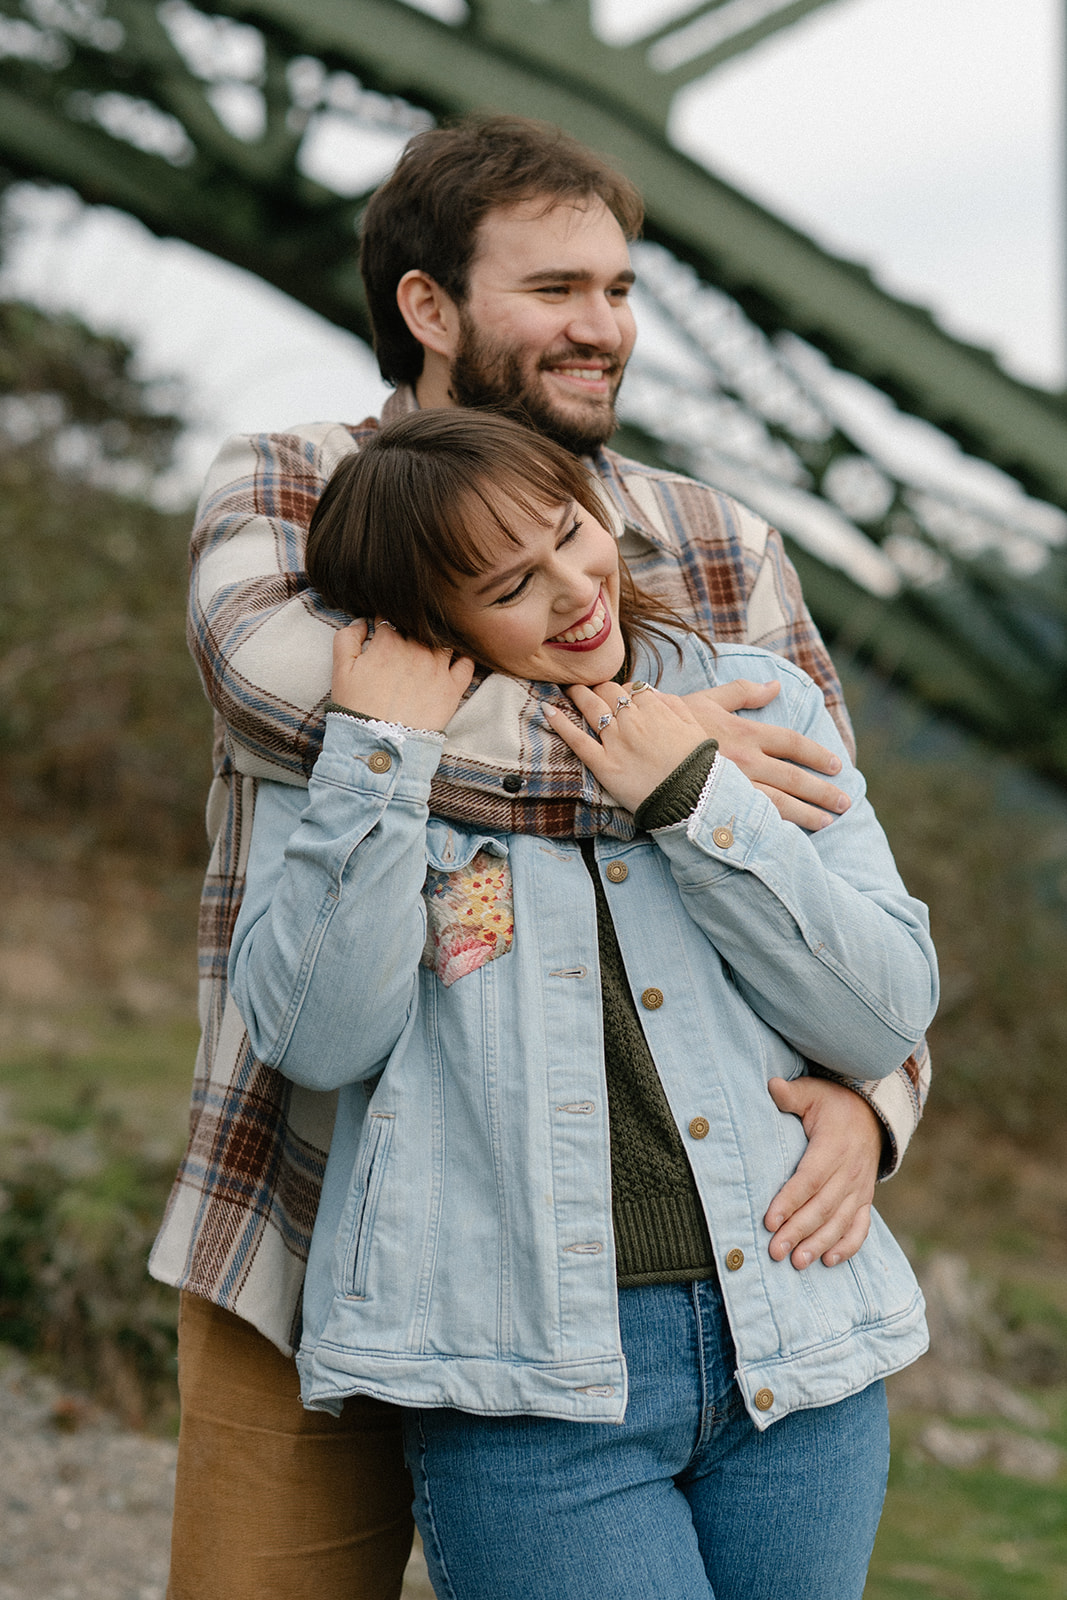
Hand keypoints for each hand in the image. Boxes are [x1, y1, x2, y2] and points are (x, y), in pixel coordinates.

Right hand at [330, 620, 474, 732]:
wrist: (379, 745)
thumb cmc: (356, 709)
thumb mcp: (340, 671)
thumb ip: (346, 638)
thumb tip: (362, 622)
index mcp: (388, 643)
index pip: (390, 617)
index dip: (386, 620)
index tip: (385, 628)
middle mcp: (416, 650)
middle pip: (420, 625)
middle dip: (413, 626)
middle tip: (408, 638)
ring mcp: (437, 667)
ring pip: (445, 639)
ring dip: (438, 639)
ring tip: (432, 647)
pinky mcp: (453, 688)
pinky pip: (467, 663)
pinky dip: (462, 658)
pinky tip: (454, 662)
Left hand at [544, 680, 706, 812]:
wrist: (693, 799)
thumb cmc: (698, 766)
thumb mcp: (694, 727)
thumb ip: (674, 705)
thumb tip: (653, 693)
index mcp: (655, 709)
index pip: (631, 688)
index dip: (623, 690)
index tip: (619, 696)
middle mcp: (632, 721)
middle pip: (608, 691)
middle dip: (599, 688)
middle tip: (591, 689)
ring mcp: (616, 742)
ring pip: (590, 707)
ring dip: (577, 693)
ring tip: (569, 689)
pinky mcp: (603, 764)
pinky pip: (576, 740)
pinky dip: (560, 722)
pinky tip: (546, 709)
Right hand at [682, 681, 848, 830]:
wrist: (633, 747)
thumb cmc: (668, 722)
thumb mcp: (707, 699)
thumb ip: (743, 691)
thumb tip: (775, 686)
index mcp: (745, 733)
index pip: (793, 744)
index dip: (817, 755)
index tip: (837, 766)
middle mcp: (745, 761)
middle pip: (794, 779)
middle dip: (822, 792)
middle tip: (844, 804)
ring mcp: (732, 788)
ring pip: (779, 805)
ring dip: (807, 815)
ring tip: (827, 823)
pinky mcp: (716, 808)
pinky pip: (753, 821)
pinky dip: (775, 830)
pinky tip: (790, 838)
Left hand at [763, 1076, 882, 1268]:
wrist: (872, 1113)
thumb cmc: (833, 1103)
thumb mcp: (813, 1092)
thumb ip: (791, 1094)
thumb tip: (771, 1085)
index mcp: (833, 1145)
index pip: (810, 1178)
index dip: (790, 1200)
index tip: (769, 1219)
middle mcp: (850, 1170)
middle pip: (823, 1206)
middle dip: (799, 1230)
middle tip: (776, 1251)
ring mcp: (860, 1187)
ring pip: (840, 1221)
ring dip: (819, 1243)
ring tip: (798, 1262)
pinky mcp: (865, 1199)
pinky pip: (860, 1226)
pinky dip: (848, 1246)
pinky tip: (829, 1261)